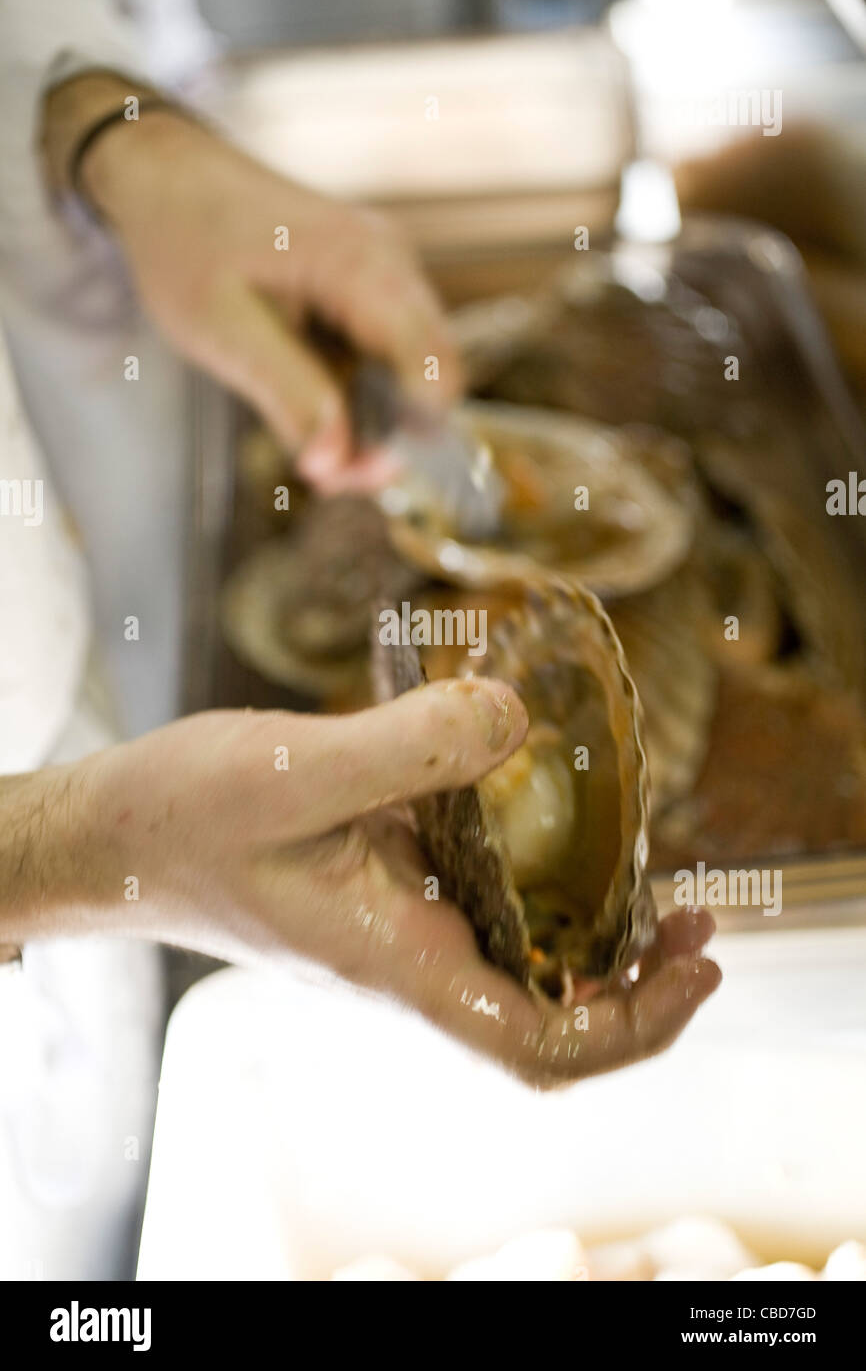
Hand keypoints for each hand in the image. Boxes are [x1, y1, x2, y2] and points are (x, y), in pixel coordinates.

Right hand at [2, 680, 718, 1086]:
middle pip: (552, 1015)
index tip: (694, 964)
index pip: (541, 1044)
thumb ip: (409, 746)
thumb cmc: (182, 820)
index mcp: (398, 962)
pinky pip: (478, 906)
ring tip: (645, 862)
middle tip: (690, 907)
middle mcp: (409, 961)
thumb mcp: (294, 769)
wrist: (115, 838)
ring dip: (591, 928)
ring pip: (520, 961)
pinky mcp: (381, 892)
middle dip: (634, 980)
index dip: (634, 1024)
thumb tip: (517, 718)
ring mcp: (395, 932)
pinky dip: (529, 879)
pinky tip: (541, 813)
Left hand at [43, 74, 460, 489]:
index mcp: (363, 264)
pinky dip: (355, 392)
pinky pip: (385, 356)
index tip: (350, 475)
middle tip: (320, 472)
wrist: (165, 176)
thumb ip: (288, 398)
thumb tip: (333, 467)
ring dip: (369, 420)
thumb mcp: (224, 331)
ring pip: (409, 372)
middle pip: (431, 377)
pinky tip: (309, 401)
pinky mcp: (372, 287)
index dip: (406, 436)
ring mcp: (387, 272)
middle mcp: (392, 263)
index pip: (432, 368)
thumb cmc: (186, 241)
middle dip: (385, 437)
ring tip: (306, 440)